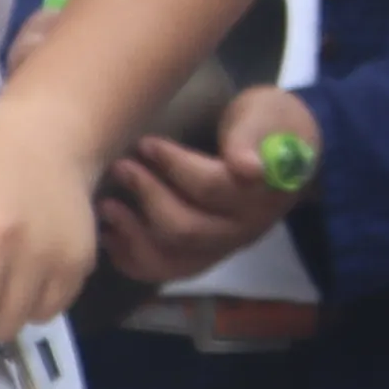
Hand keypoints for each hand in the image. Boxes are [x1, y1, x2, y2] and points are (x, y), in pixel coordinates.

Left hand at [92, 82, 310, 287]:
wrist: (281, 150)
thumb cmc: (263, 124)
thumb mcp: (260, 116)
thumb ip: (249, 138)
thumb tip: (248, 169)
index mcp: (260, 193)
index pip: (211, 188)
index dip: (174, 166)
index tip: (146, 143)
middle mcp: (243, 229)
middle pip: (187, 229)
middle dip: (147, 197)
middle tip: (121, 168)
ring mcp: (222, 248)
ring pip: (173, 259)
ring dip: (134, 235)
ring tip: (107, 208)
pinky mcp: (204, 257)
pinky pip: (167, 271)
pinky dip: (134, 260)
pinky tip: (110, 238)